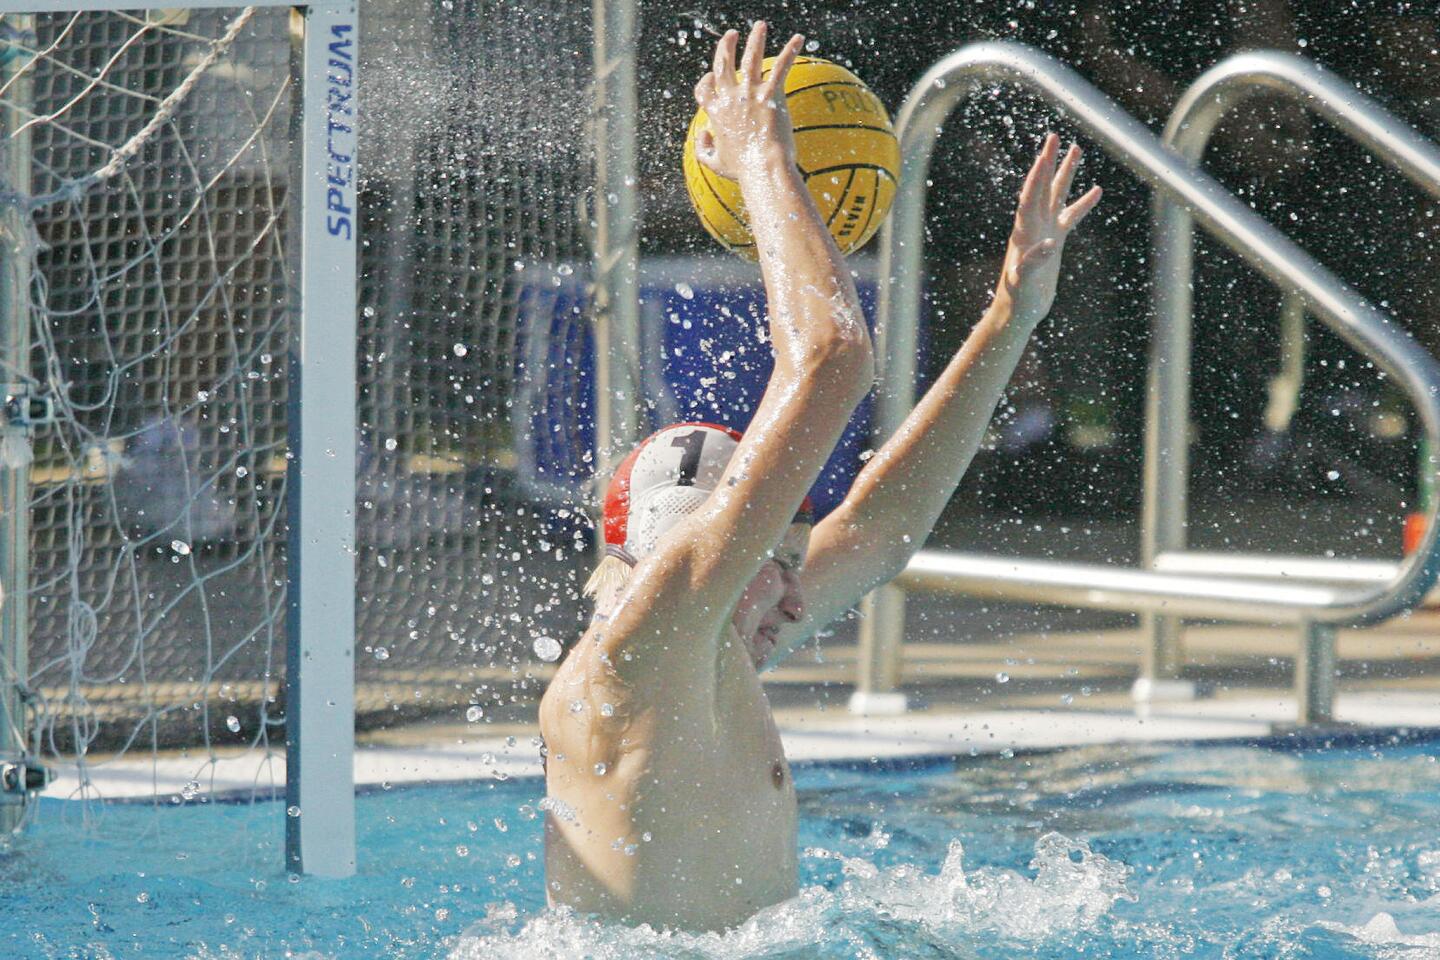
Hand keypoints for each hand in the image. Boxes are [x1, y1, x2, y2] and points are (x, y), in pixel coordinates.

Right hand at [692, 22, 804, 180]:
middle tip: (731, 35)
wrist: (763, 167)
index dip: (707, 81)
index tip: (712, 76)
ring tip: (760, 26)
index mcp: (716, 113)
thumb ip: (702, 148)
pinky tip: (799, 39)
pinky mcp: (771, 95)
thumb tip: (703, 131)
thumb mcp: (715, 163)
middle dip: (725, 46)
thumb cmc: (742, 169)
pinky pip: (782, 67)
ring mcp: (751, 94)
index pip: (705, 89)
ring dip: (755, 39)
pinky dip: (791, 51)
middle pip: (723, 65)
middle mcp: (731, 99)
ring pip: (750, 58)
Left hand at [995, 133, 1102, 323]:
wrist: (1018, 310)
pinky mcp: (1055, 241)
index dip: (1038, 174)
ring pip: (1057, 196)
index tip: (1045, 153)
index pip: (1031, 196)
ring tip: (1077, 150)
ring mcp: (1044, 231)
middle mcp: (1033, 226)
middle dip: (1049, 162)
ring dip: (1066, 174)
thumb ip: (1032, 263)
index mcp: (1024, 231)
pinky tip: (1096, 191)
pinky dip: (1082, 204)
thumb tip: (1048, 245)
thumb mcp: (1022, 281)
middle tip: (1055, 137)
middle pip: (1043, 187)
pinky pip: (1070, 217)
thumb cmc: (1016, 297)